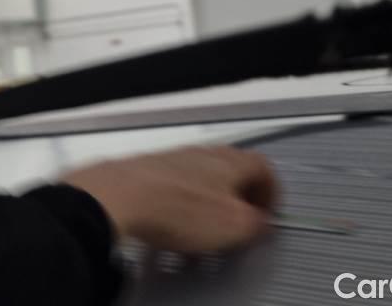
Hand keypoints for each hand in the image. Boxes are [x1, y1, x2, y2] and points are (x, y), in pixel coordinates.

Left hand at [62, 145, 279, 252]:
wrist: (120, 196)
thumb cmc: (177, 207)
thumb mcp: (233, 225)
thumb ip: (255, 224)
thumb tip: (262, 223)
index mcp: (231, 161)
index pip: (264, 168)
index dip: (271, 194)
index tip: (266, 215)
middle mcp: (203, 154)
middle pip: (231, 174)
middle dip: (237, 203)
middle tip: (237, 227)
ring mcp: (173, 160)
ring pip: (201, 183)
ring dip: (207, 209)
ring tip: (201, 237)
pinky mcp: (148, 171)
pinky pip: (173, 191)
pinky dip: (179, 211)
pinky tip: (171, 232)